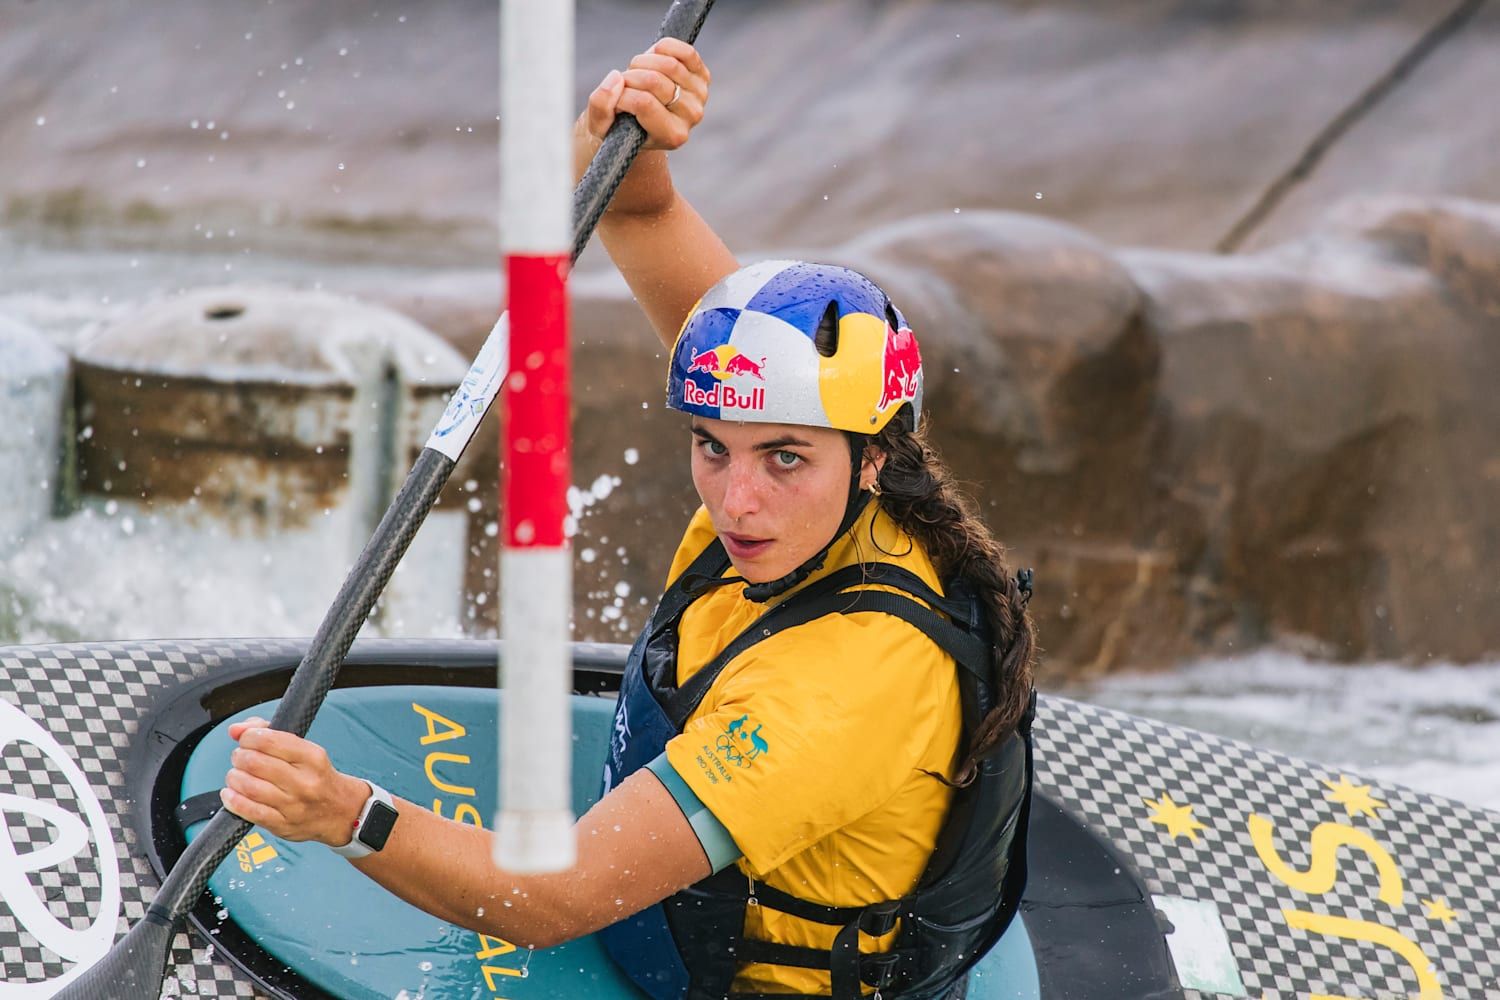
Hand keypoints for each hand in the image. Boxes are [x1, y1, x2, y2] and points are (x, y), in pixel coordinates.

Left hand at [220, 717, 369, 847]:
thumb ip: (269, 733)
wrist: (341, 811)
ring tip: (236, 775)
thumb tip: (235, 729)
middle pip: (255, 763)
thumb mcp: (305, 749)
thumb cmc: (317, 776)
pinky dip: (233, 800)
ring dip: (234, 777)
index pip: (269, 740)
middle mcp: (305, 781)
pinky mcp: (283, 825)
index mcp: (312, 757)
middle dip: (239, 757)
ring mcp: (294, 805)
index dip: (248, 737)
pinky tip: (230, 794)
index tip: (246, 740)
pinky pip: (250, 812)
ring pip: (249, 787)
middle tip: (240, 758)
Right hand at [584, 38, 709, 151]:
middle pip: (654, 81)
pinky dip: (663, 48)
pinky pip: (685, 51)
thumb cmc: (620, 126)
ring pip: (668, 64)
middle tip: (624, 85)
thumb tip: (616, 77)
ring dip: (642, 62)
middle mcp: (691, 117)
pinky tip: (651, 58)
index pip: (643, 103)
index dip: (622, 95)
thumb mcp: (601, 125)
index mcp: (671, 136)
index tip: (616, 100)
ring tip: (635, 74)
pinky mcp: (702, 76)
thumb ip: (601, 105)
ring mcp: (700, 95)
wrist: (642, 121)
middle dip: (630, 77)